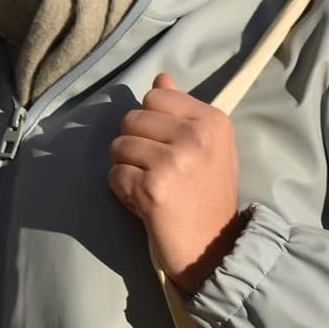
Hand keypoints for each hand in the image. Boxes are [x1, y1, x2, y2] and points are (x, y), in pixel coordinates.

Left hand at [108, 73, 244, 291]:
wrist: (214, 249)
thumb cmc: (207, 195)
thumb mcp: (208, 147)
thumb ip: (182, 110)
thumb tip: (161, 78)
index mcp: (213, 121)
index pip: (155, 97)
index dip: (152, 123)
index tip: (169, 148)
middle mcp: (196, 137)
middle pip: (131, 118)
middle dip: (135, 145)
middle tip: (158, 171)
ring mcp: (174, 162)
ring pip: (118, 146)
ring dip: (128, 168)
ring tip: (153, 187)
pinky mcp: (151, 188)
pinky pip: (114, 175)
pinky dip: (123, 191)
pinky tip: (146, 203)